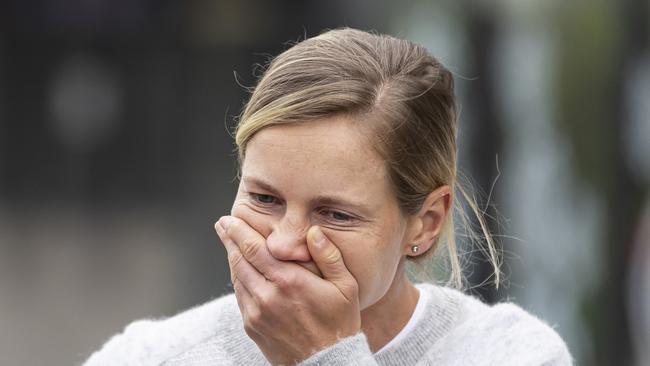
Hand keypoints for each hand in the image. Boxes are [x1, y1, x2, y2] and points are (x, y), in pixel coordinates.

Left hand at [215, 215, 360, 365]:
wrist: (326, 365)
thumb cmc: (340, 325)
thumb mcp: (346, 288)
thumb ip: (329, 257)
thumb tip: (314, 231)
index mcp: (289, 281)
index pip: (254, 248)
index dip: (239, 231)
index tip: (230, 219)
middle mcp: (267, 295)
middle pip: (239, 260)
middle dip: (229, 239)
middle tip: (223, 224)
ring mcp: (257, 313)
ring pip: (236, 278)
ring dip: (231, 258)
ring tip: (229, 244)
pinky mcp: (252, 327)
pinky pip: (240, 297)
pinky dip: (237, 280)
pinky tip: (240, 272)